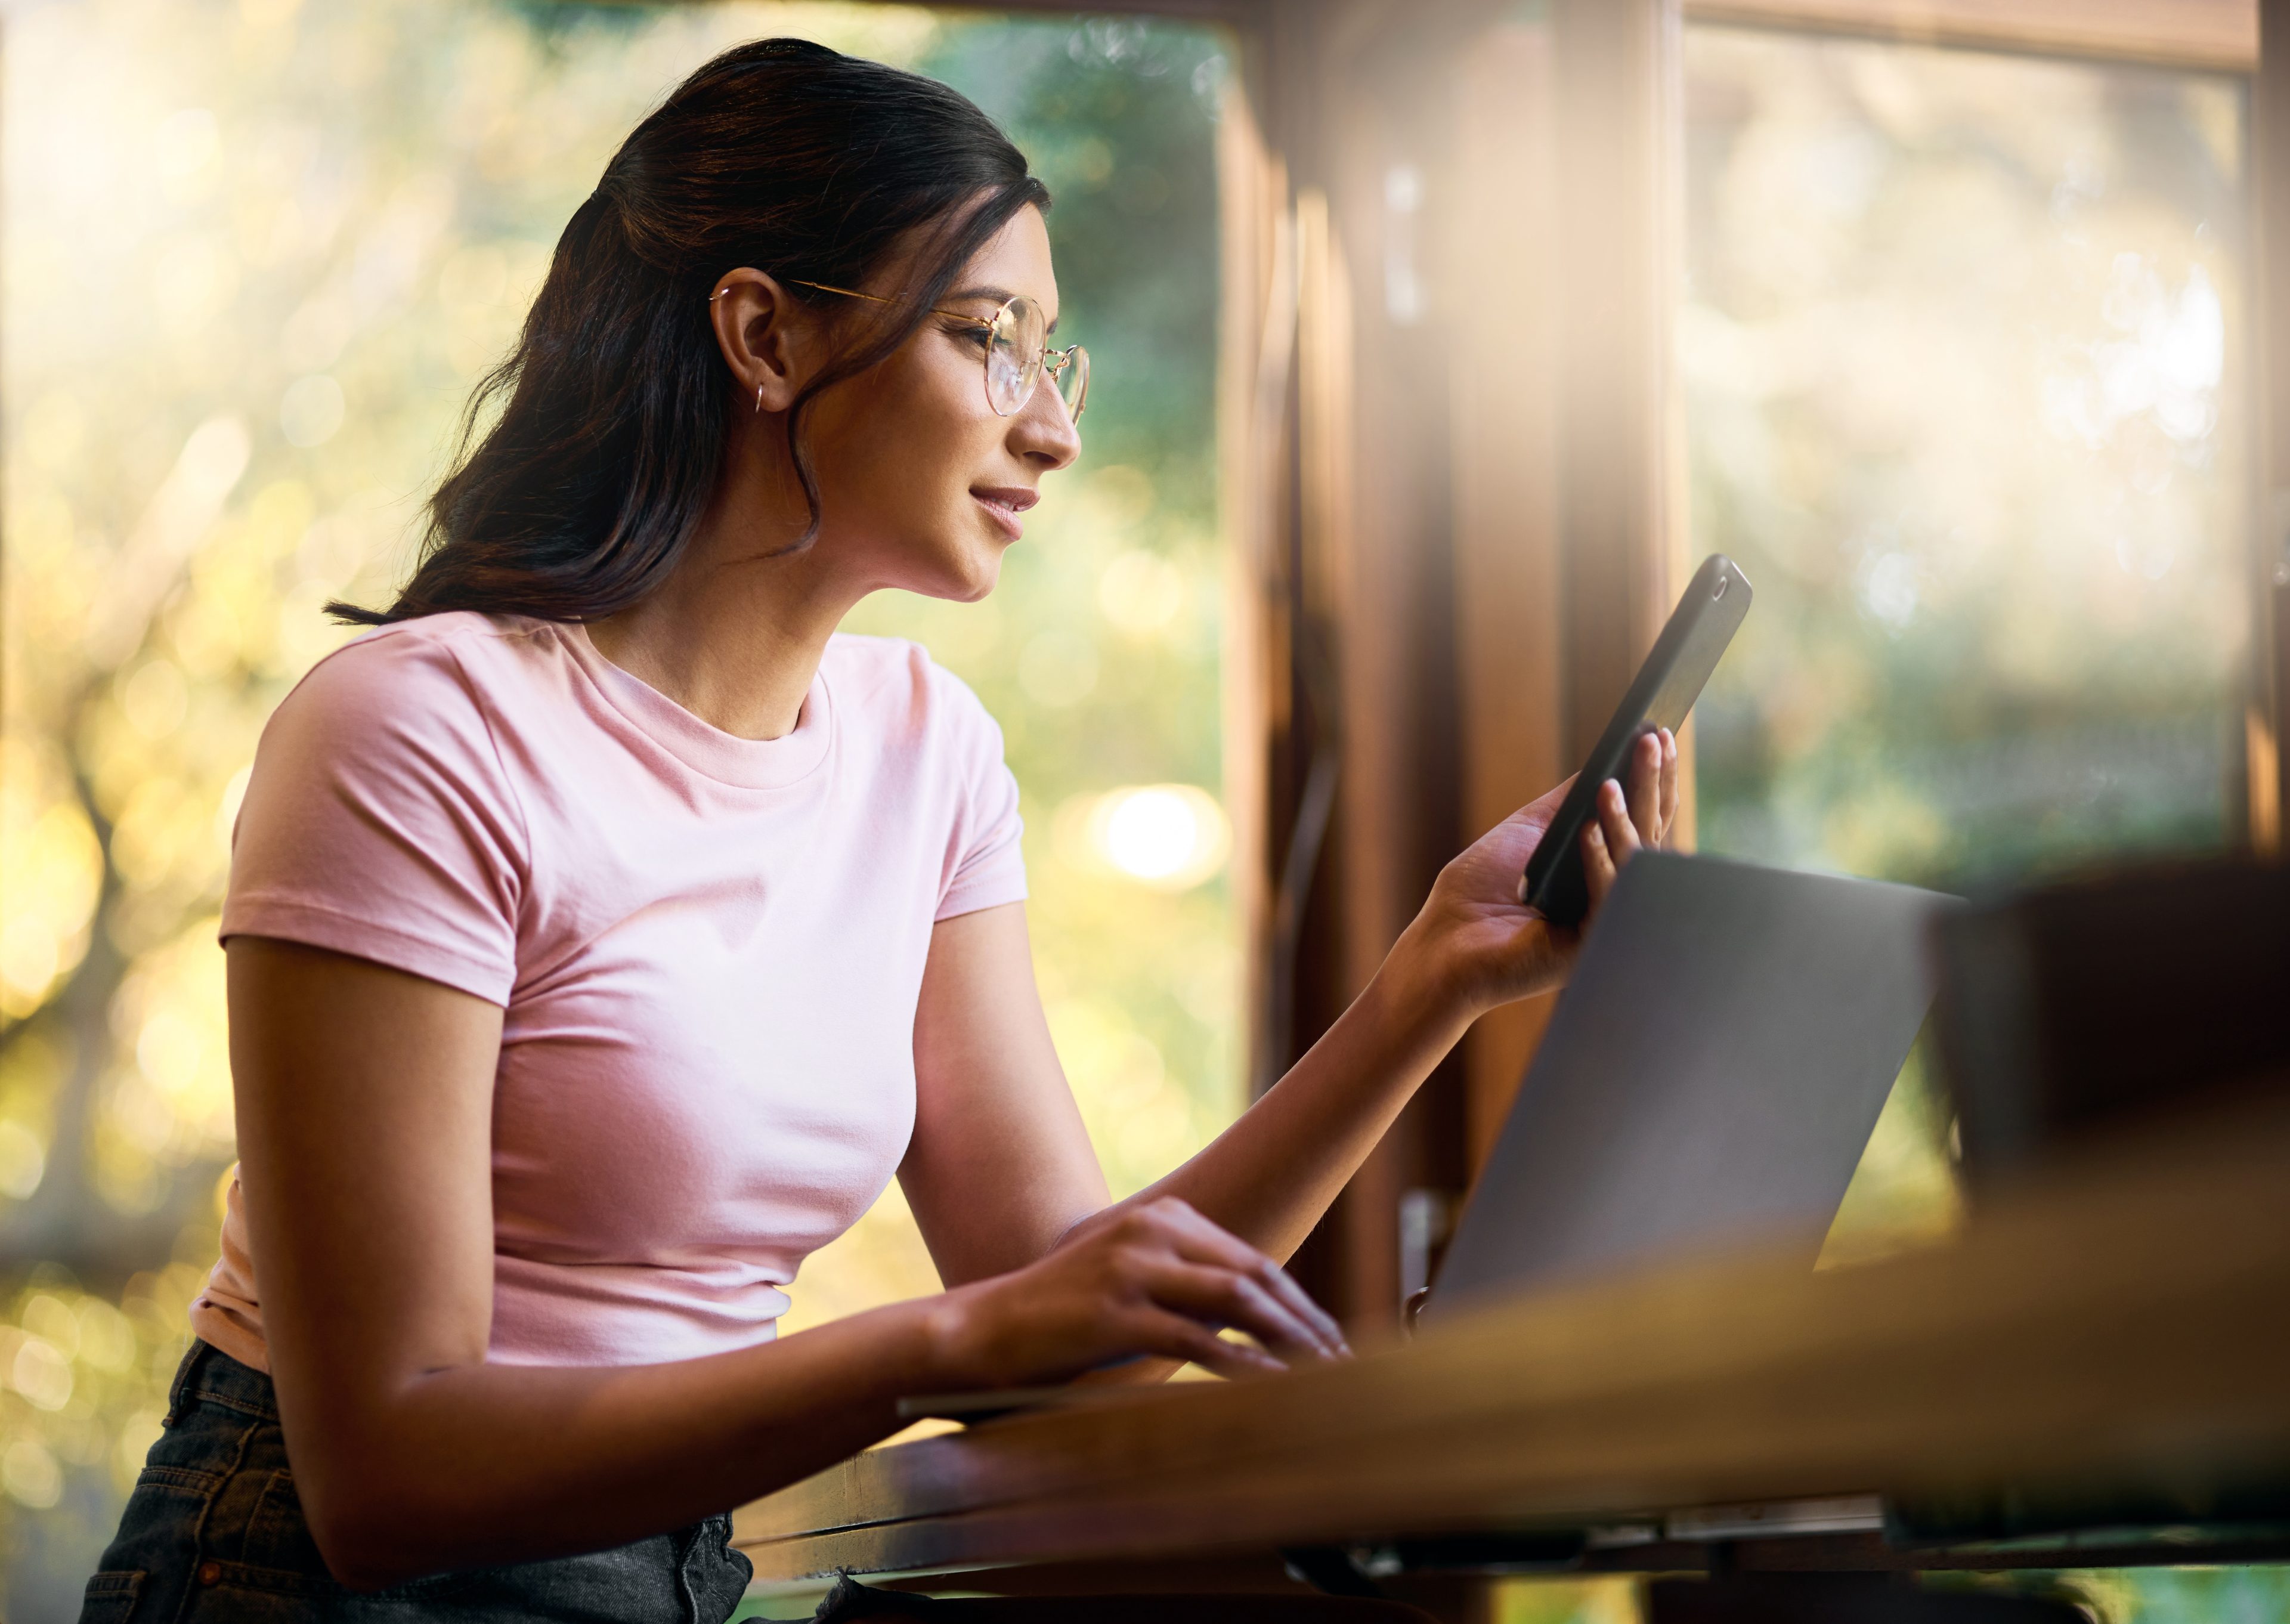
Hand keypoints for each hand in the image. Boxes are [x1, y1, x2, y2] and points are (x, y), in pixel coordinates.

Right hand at [924, 1197, 1348, 1389]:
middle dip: (1305, 1322)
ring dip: (1288, 1341)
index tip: (1330, 1339)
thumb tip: (1254, 1319)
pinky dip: (1243, 1364)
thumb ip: (1187, 1287)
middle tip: (1342, 1363)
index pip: (1251, 1260)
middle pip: (1254, 1275)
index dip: (1298, 1303)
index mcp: (1164, 1217)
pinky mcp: (1116, 1310)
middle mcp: (1153, 1230)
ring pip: (1235, 1300)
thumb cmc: (1063, 1319)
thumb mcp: (1132, 1284)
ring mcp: (1133, 1266)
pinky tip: (1272, 1387)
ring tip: (1322, 1376)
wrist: (986, 1330)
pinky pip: (1197, 1338)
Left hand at [1391, 728, 1676, 1019]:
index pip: (1642, 818)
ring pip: (1634, 863)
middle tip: (1653, 740)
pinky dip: (1599, 860)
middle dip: (1652, 785)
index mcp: (1604, 868)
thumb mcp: (1528, 830)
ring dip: (1626, 817)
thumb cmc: (1481, 890)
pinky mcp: (1588, 945)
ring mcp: (1605, 920)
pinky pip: (1606, 897)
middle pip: (1648, 834)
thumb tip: (1606, 760)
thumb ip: (1567, 802)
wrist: (1445, 941)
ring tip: (1610, 783)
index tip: (1659, 733)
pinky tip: (1589, 829)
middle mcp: (1613, 894)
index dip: (1654, 779)